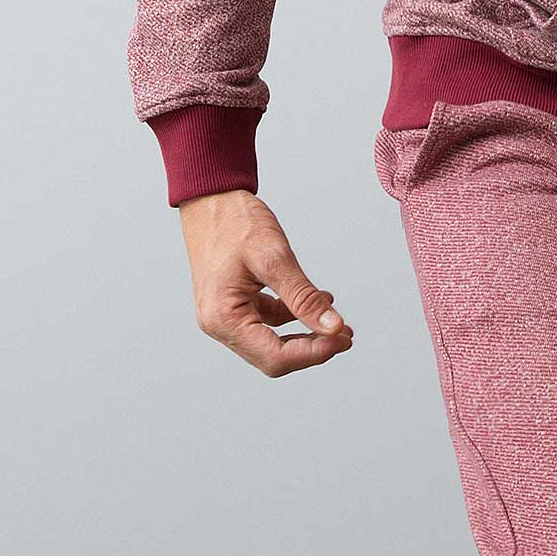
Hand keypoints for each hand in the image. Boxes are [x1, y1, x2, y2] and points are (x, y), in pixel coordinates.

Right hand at [177, 189, 354, 377]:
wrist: (210, 198)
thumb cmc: (233, 221)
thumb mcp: (274, 257)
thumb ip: (303, 297)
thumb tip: (334, 327)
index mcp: (223, 318)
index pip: (275, 357)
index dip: (314, 353)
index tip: (343, 339)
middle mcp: (219, 324)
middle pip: (273, 357)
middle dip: (312, 349)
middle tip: (346, 336)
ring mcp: (225, 317)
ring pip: (272, 344)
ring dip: (306, 336)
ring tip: (338, 325)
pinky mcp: (234, 305)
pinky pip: (267, 322)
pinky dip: (293, 317)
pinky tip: (318, 303)